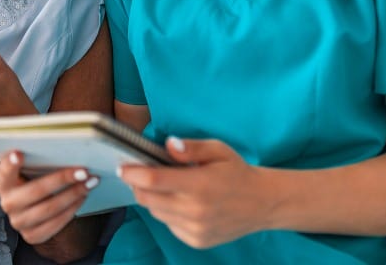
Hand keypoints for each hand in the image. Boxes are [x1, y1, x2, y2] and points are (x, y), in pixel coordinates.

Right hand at [0, 150, 98, 245]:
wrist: (36, 209)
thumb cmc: (35, 180)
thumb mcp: (31, 170)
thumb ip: (37, 161)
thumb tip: (63, 147)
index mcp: (3, 182)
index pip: (4, 172)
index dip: (10, 164)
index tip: (19, 153)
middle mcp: (7, 203)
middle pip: (36, 191)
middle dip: (62, 179)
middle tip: (83, 171)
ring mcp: (18, 221)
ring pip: (50, 208)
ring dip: (73, 194)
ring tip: (89, 183)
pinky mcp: (32, 235)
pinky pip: (56, 223)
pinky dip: (72, 209)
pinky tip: (82, 197)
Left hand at [118, 138, 269, 248]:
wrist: (263, 203)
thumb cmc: (237, 172)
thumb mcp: (218, 150)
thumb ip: (191, 147)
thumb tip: (168, 145)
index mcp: (200, 184)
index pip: (153, 180)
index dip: (133, 173)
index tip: (123, 167)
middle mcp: (195, 210)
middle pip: (148, 199)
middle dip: (137, 186)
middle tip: (138, 174)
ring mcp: (195, 229)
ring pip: (156, 213)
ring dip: (153, 199)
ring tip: (165, 186)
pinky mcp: (196, 241)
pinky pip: (169, 225)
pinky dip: (167, 213)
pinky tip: (181, 202)